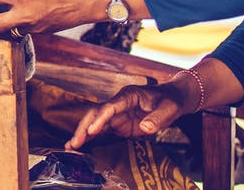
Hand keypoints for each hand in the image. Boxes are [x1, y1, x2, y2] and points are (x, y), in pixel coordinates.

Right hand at [65, 80, 190, 150]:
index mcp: (128, 96)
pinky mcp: (119, 124)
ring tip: (70, 148)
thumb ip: (157, 118)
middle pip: (96, 114)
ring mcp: (117, 114)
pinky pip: (101, 131)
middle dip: (84, 127)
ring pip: (95, 122)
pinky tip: (81, 147)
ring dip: (83, 134)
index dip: (100, 119)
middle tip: (74, 143)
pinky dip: (91, 138)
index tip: (91, 131)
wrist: (174, 99)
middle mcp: (118, 104)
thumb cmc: (171, 101)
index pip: (110, 107)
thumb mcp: (169, 109)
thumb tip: (144, 128)